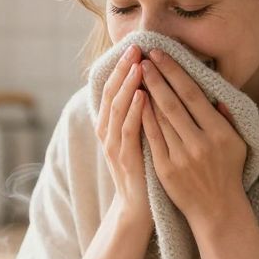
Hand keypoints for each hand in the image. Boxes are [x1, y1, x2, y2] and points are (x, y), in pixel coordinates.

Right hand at [93, 44, 152, 231]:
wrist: (136, 209)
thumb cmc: (143, 172)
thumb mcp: (140, 139)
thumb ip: (141, 116)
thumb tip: (150, 89)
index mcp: (111, 126)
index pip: (113, 90)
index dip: (122, 69)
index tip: (136, 49)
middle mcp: (107, 133)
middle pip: (111, 94)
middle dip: (123, 70)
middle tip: (136, 49)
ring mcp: (114, 146)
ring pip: (117, 109)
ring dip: (128, 86)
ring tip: (139, 66)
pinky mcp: (124, 159)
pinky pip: (127, 131)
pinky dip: (134, 112)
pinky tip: (143, 96)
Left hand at [139, 49, 249, 233]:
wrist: (216, 209)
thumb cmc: (228, 171)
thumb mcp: (238, 143)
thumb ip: (228, 117)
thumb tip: (214, 94)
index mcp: (220, 133)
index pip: (193, 96)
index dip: (175, 73)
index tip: (161, 56)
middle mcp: (200, 143)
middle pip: (173, 104)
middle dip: (156, 79)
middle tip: (143, 58)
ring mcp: (181, 157)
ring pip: (159, 119)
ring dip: (146, 95)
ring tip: (135, 75)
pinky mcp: (165, 169)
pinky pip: (151, 138)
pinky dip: (142, 119)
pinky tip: (135, 102)